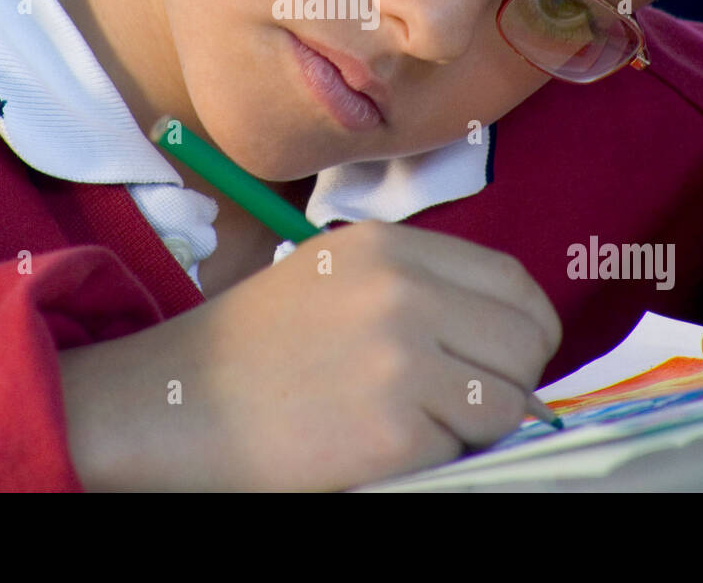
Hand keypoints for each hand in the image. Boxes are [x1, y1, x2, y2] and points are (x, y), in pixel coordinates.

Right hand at [59, 220, 560, 490]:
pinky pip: (462, 449)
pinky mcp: (393, 427)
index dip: (522, 330)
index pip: (516, 284)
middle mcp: (404, 289)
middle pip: (527, 340)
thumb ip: (422, 289)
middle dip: (508, 380)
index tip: (499, 360)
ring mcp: (401, 356)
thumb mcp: (339, 278)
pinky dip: (433, 457)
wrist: (174, 406)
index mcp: (391, 245)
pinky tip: (376, 443)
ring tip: (409, 421)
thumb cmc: (253, 350)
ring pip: (507, 402)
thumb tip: (510, 338)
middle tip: (459, 403)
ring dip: (473, 424)